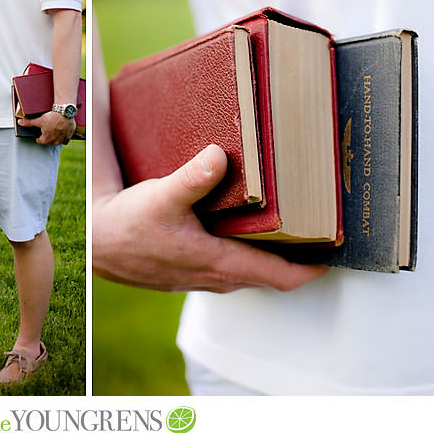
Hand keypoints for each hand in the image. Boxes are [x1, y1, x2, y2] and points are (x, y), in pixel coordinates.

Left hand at [19, 111, 76, 145]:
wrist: (65, 113)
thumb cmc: (52, 117)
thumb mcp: (39, 120)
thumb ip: (29, 123)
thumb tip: (19, 122)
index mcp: (46, 140)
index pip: (40, 141)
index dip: (38, 136)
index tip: (40, 131)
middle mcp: (55, 142)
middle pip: (49, 141)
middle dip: (47, 136)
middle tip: (47, 128)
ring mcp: (63, 139)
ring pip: (58, 141)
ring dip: (56, 137)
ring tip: (55, 129)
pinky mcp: (69, 135)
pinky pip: (66, 139)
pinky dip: (64, 136)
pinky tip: (63, 131)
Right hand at [92, 144, 328, 292]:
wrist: (96, 242)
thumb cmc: (127, 225)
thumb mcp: (160, 196)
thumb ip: (192, 178)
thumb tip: (220, 155)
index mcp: (217, 263)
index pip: (280, 277)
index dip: (313, 268)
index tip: (337, 252)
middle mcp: (215, 276)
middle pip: (271, 274)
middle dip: (297, 257)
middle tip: (319, 231)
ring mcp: (202, 276)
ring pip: (250, 271)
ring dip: (272, 255)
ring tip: (289, 228)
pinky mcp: (190, 268)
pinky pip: (230, 266)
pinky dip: (247, 251)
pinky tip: (242, 228)